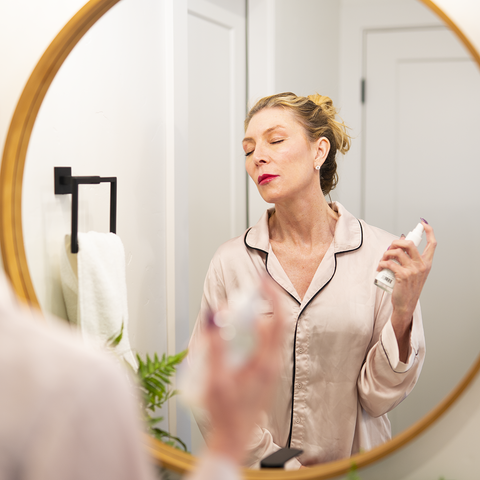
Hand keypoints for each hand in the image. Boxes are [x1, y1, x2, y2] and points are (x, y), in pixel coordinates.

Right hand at [203, 278, 284, 463]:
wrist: (234, 438)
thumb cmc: (225, 413)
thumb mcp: (215, 379)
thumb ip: (214, 347)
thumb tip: (213, 318)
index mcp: (265, 363)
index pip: (277, 320)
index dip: (272, 296)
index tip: (262, 279)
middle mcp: (272, 363)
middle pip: (277, 322)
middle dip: (266, 301)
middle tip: (251, 288)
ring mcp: (271, 367)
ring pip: (272, 331)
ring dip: (260, 314)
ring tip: (241, 307)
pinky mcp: (265, 370)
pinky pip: (266, 341)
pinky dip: (256, 328)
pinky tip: (240, 329)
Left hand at [377, 220, 435, 360]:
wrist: (405, 305)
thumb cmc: (407, 288)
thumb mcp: (414, 273)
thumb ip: (410, 260)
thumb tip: (398, 244)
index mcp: (427, 263)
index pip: (432, 244)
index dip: (429, 231)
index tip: (423, 223)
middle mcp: (422, 265)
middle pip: (409, 243)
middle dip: (396, 242)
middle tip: (389, 248)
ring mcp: (413, 270)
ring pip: (397, 252)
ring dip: (386, 253)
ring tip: (382, 260)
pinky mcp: (403, 275)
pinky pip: (389, 263)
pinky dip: (381, 263)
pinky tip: (379, 268)